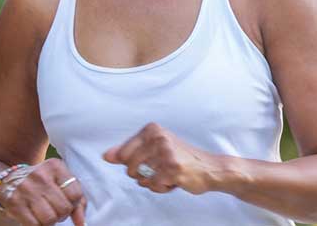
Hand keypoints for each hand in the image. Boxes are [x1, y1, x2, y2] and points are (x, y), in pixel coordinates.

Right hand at [0, 158, 86, 225]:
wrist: (10, 181)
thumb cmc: (43, 184)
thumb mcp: (62, 184)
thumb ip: (78, 202)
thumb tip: (82, 224)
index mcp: (55, 166)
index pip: (75, 194)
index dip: (74, 204)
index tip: (67, 203)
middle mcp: (40, 175)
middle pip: (63, 208)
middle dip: (62, 215)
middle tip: (55, 211)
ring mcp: (26, 188)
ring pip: (49, 219)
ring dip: (50, 222)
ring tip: (46, 214)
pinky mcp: (14, 202)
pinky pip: (34, 225)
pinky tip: (35, 218)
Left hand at [103, 122, 221, 194]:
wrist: (209, 168)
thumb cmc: (181, 158)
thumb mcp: (154, 148)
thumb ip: (128, 151)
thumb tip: (106, 155)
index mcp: (152, 129)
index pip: (123, 154)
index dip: (133, 163)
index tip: (151, 159)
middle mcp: (159, 138)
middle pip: (130, 168)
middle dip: (143, 174)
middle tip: (161, 167)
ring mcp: (166, 152)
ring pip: (141, 178)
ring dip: (153, 181)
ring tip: (168, 173)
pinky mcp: (172, 168)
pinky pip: (153, 185)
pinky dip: (161, 187)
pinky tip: (174, 180)